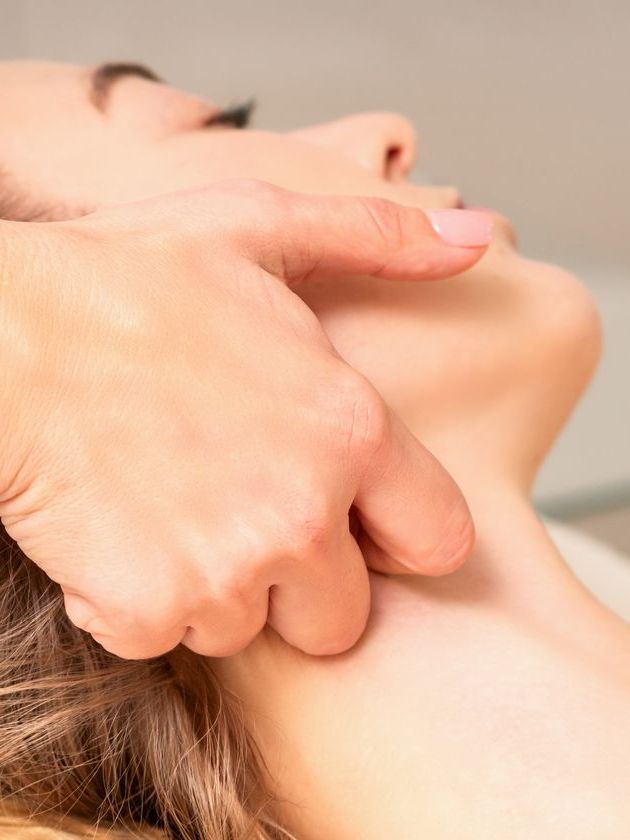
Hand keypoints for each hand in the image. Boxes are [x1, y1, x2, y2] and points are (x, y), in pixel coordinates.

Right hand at [0, 179, 490, 659]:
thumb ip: (380, 241)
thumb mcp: (260, 228)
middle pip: (340, 615)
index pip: (438, 541)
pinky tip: (118, 531)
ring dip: (215, 586)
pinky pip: (164, 637)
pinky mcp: (147, 608)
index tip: (355, 521)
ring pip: (247, 628)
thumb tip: (479, 242)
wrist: (0, 335)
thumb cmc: (121, 277)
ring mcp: (225, 570)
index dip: (396, 537)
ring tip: (170, 505)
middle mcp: (302, 513)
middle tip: (239, 509)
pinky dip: (141, 601)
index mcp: (348, 431)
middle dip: (299, 581)